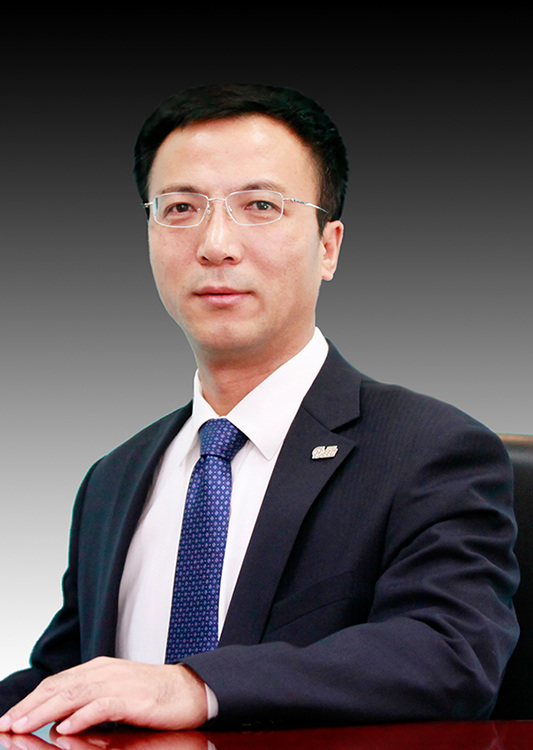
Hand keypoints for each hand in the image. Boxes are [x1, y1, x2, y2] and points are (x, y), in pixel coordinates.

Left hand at [0, 657, 207, 735]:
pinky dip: (82, 716)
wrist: (190, 689)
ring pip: (74, 695)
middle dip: (30, 707)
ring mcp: (119, 683)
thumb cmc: (152, 695)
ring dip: (45, 712)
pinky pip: (103, 705)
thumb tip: (57, 720)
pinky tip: (66, 727)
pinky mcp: (134, 698)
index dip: (30, 700)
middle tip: (7, 724)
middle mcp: (105, 672)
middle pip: (59, 687)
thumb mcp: (115, 694)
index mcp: (98, 669)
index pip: (56, 683)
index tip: (9, 718)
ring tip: (24, 726)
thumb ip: (87, 702)